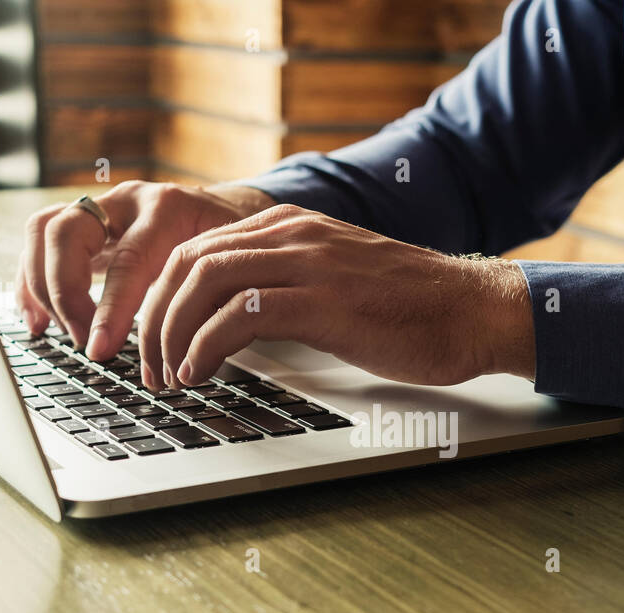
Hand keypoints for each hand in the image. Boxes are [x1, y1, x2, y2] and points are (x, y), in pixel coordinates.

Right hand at [15, 181, 273, 355]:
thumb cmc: (235, 244)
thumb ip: (212, 294)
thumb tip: (194, 350)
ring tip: (63, 332)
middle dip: (64, 293)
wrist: (233, 210)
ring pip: (43, 230)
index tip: (98, 350)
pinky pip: (39, 241)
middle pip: (67, 233)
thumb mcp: (235, 262)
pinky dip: (32, 282)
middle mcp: (127, 200)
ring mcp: (100, 207)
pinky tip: (39, 322)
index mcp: (167, 209)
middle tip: (83, 340)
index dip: (109, 310)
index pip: (125, 260)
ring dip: (43, 286)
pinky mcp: (84, 222)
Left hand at [139, 204, 535, 390]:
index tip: (156, 341)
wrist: (474, 310)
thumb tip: (239, 319)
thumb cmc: (414, 308)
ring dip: (172, 334)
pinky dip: (205, 346)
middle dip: (154, 319)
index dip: (162, 297)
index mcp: (291, 226)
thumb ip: (289, 282)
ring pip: (204, 283)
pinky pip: (240, 315)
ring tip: (170, 375)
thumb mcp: (338, 278)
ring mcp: (309, 264)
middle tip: (150, 367)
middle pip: (187, 262)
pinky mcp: (324, 302)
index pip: (198, 248)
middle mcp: (294, 234)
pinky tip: (202, 372)